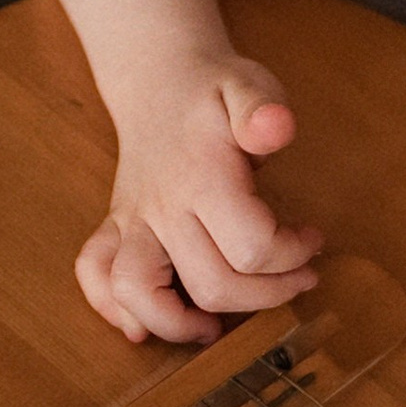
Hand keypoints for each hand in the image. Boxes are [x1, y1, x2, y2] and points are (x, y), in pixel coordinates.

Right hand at [74, 54, 322, 340]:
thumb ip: (263, 107)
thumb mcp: (249, 85)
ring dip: (177, 324)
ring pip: (137, 293)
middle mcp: (161, 207)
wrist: (159, 78)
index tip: (311, 240)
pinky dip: (112, 307)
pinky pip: (94, 275)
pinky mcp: (115, 228)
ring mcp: (133, 221)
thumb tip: (276, 128)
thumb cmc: (213, 89)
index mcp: (201, 178)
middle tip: (295, 279)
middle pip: (212, 285)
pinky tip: (145, 323)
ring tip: (214, 328)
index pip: (252, 247)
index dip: (293, 256)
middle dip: (265, 295)